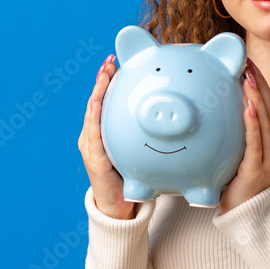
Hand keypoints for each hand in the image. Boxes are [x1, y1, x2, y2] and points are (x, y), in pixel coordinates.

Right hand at [77, 53, 136, 219]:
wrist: (121, 207)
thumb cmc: (132, 176)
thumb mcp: (141, 151)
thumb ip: (150, 133)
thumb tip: (178, 112)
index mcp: (105, 130)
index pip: (106, 100)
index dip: (109, 80)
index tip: (116, 61)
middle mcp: (94, 135)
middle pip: (97, 101)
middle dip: (102, 79)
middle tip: (110, 61)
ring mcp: (91, 146)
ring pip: (93, 113)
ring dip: (97, 92)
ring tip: (104, 74)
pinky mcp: (94, 159)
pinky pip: (94, 135)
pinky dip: (94, 117)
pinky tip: (98, 104)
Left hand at [218, 57, 269, 214]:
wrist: (247, 215)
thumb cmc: (241, 182)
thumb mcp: (244, 153)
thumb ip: (242, 134)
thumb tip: (224, 108)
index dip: (262, 85)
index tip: (250, 65)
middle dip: (260, 85)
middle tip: (248, 64)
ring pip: (267, 122)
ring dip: (257, 98)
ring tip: (248, 78)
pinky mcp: (259, 169)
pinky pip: (256, 143)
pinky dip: (254, 124)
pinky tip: (248, 108)